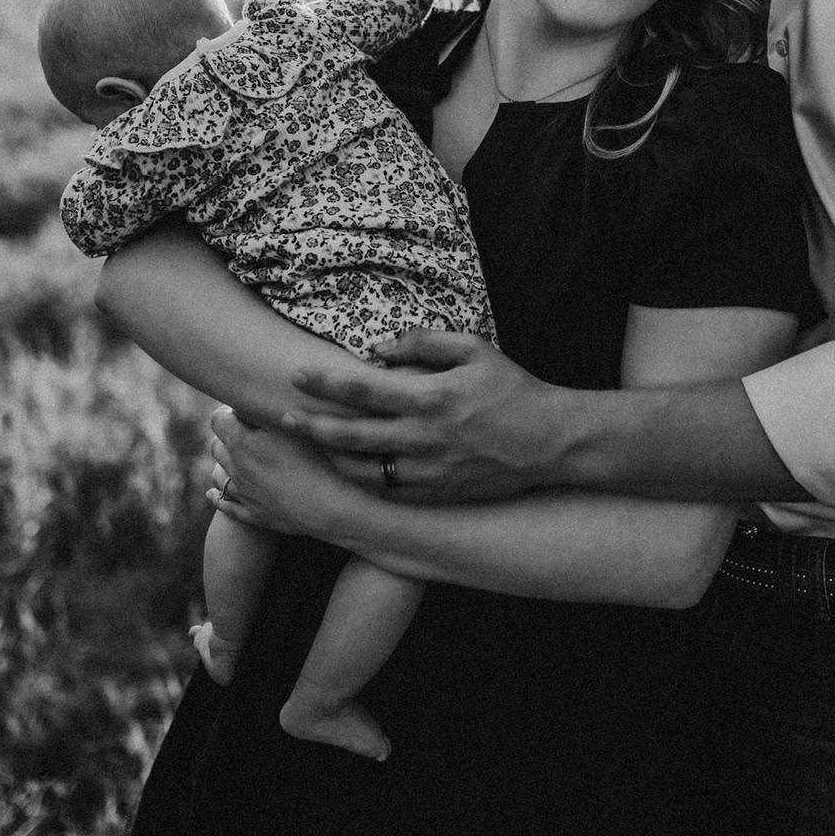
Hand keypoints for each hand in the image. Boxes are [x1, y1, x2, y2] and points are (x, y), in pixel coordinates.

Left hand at [209, 406, 373, 543]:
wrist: (337, 509)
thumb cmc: (323, 460)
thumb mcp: (296, 424)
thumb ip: (268, 409)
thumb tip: (250, 397)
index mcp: (243, 443)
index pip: (218, 419)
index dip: (229, 411)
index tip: (247, 408)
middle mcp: (237, 469)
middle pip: (216, 445)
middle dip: (228, 435)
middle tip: (249, 429)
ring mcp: (244, 495)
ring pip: (218, 475)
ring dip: (225, 463)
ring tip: (243, 456)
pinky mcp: (253, 516)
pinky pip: (225, 505)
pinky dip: (219, 496)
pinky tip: (217, 493)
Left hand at [281, 330, 567, 503]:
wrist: (552, 442)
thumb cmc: (512, 389)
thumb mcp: (474, 349)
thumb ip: (423, 342)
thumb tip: (377, 347)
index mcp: (430, 397)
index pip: (363, 388)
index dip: (324, 381)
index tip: (296, 375)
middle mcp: (424, 437)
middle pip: (350, 435)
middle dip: (311, 427)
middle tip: (282, 420)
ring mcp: (429, 470)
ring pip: (363, 470)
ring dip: (331, 458)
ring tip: (313, 446)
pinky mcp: (437, 492)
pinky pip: (388, 490)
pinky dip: (364, 480)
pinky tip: (350, 469)